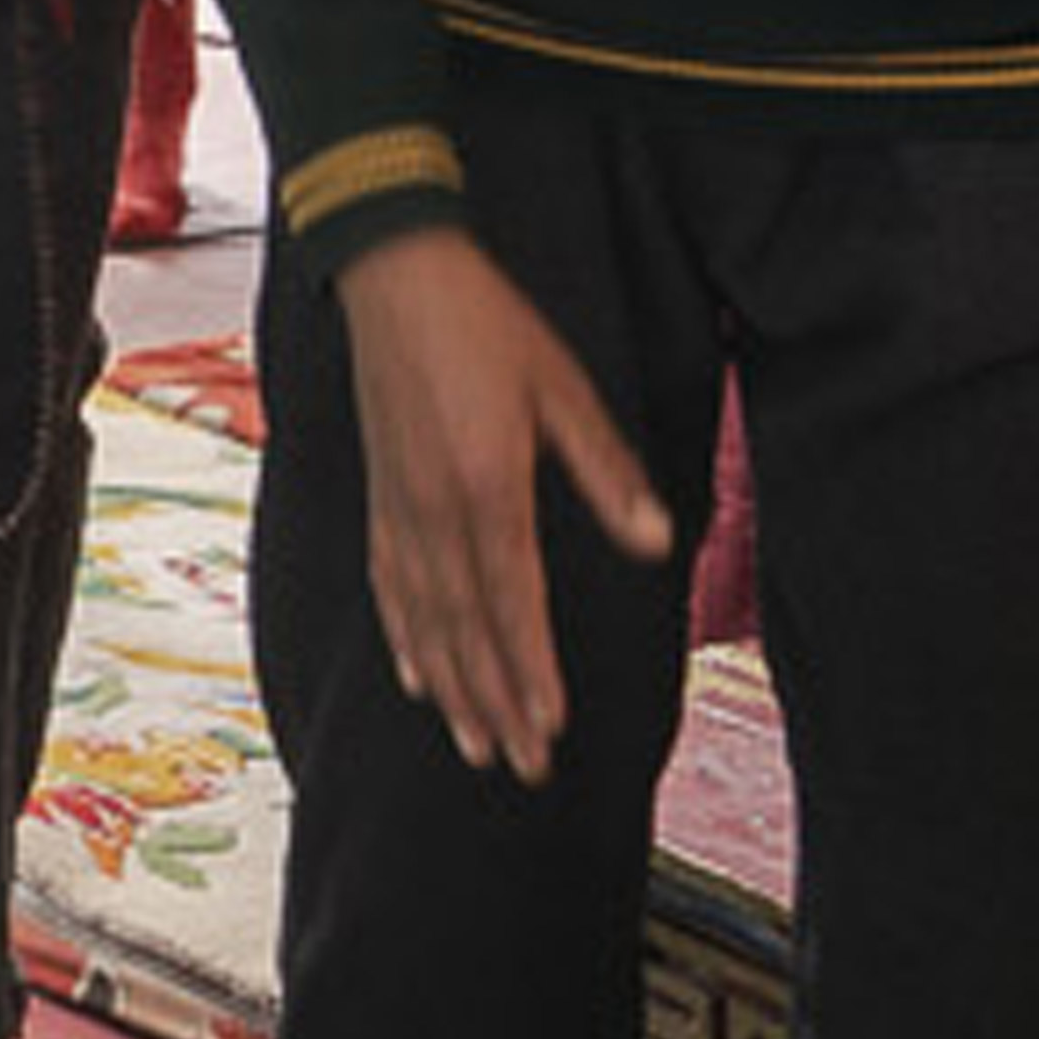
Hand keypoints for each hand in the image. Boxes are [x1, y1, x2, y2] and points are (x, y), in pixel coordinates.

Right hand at [329, 231, 678, 778]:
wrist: (393, 274)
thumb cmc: (487, 325)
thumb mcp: (565, 390)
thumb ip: (607, 472)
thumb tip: (657, 542)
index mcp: (487, 486)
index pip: (513, 601)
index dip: (530, 669)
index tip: (549, 725)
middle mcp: (435, 508)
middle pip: (467, 626)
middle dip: (495, 701)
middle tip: (520, 764)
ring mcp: (400, 503)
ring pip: (424, 617)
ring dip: (450, 685)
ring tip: (473, 744)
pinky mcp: (381, 491)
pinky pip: (389, 580)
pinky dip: (403, 634)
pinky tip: (414, 673)